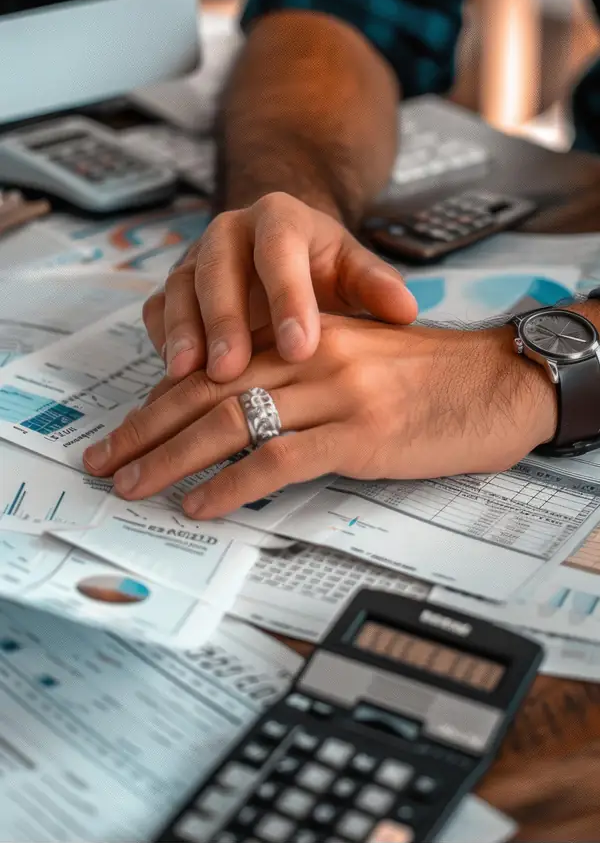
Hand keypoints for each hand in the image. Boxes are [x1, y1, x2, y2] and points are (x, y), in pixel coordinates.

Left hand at [83, 317, 555, 520]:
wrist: (497, 381)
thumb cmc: (428, 378)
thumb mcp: (355, 362)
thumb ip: (300, 379)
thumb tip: (243, 419)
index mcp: (303, 338)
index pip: (213, 368)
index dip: (160, 403)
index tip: (125, 432)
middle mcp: (310, 358)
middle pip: (206, 392)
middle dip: (146, 429)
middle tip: (105, 461)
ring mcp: (334, 395)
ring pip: (230, 423)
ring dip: (172, 458)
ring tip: (135, 486)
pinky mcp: (360, 434)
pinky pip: (279, 460)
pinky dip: (232, 485)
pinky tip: (203, 504)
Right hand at [142, 193, 416, 383]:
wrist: (282, 250)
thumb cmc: (322, 267)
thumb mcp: (354, 267)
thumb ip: (377, 285)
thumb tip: (405, 310)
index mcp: (279, 217)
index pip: (280, 251)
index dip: (287, 299)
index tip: (300, 349)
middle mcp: (229, 231)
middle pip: (218, 269)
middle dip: (223, 320)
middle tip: (232, 369)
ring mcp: (194, 259)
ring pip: (179, 289)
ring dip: (183, 334)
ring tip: (191, 377)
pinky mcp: (172, 290)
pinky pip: (157, 312)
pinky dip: (162, 342)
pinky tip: (172, 381)